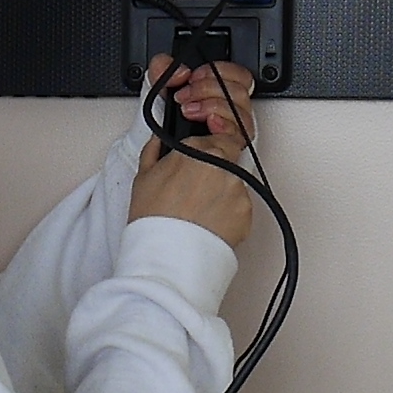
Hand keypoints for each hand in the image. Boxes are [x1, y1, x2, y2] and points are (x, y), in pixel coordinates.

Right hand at [128, 56, 256, 246]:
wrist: (167, 258)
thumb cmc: (154, 220)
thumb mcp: (144, 176)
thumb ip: (157, 149)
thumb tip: (161, 140)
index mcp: (199, 150)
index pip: (215, 134)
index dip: (206, 147)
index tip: (199, 157)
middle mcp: (224, 165)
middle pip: (229, 153)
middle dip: (217, 164)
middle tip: (197, 185)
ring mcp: (238, 189)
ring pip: (235, 180)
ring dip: (221, 189)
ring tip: (198, 210)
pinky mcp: (248, 212)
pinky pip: (240, 205)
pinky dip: (227, 211)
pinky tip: (207, 221)